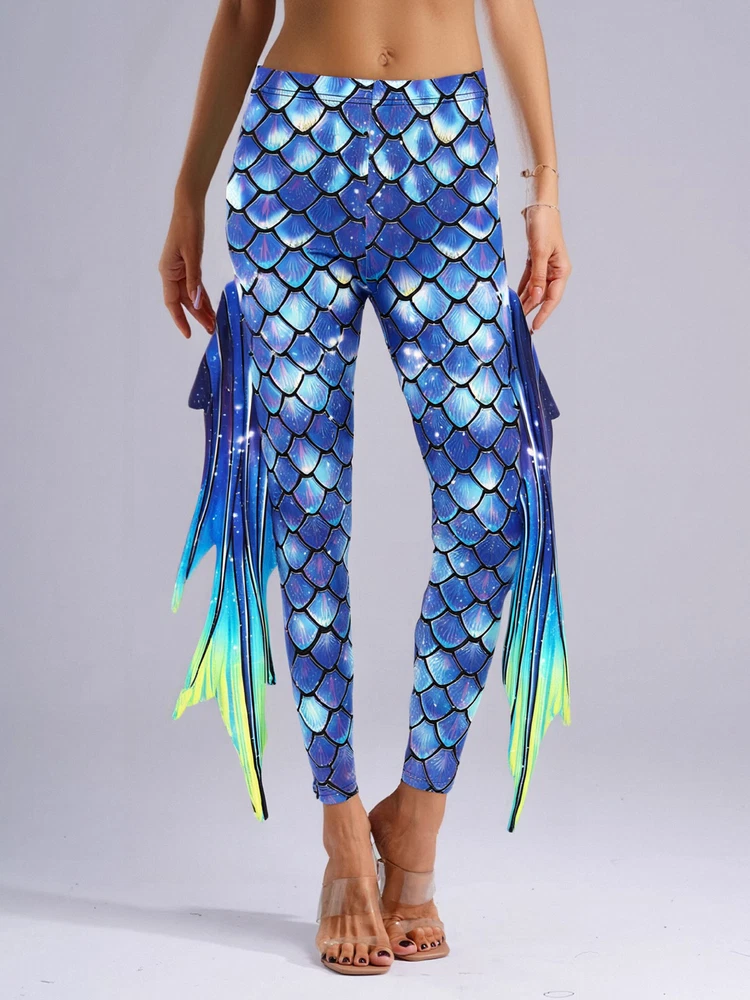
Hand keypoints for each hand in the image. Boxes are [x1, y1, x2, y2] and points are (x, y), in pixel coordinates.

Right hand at [158, 200, 215, 337]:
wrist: (189, 207)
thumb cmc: (188, 227)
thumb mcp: (193, 254)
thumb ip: (194, 278)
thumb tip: (195, 301)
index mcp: (167, 271)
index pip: (172, 302)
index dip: (180, 319)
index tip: (188, 334)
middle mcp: (171, 273)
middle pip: (183, 301)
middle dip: (196, 317)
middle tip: (210, 330)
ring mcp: (179, 269)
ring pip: (190, 295)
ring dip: (201, 309)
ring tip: (212, 323)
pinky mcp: (188, 264)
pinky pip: (195, 285)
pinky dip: (202, 296)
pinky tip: (210, 307)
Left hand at [517, 207, 571, 332]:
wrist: (539, 206)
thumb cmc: (544, 225)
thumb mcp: (539, 253)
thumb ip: (538, 277)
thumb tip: (535, 298)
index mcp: (562, 270)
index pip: (552, 298)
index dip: (544, 313)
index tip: (535, 326)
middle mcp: (555, 271)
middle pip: (543, 296)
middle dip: (532, 309)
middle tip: (520, 323)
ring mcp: (546, 267)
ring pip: (535, 289)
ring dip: (526, 300)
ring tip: (516, 313)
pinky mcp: (536, 261)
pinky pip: (529, 280)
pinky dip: (523, 289)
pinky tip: (516, 298)